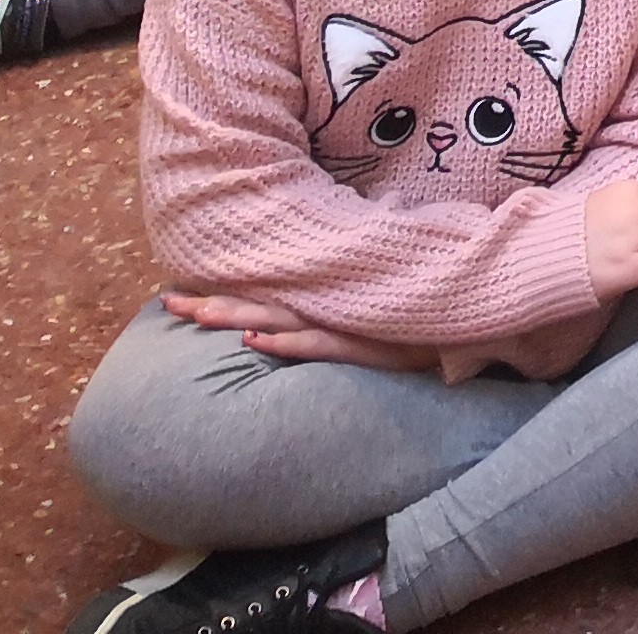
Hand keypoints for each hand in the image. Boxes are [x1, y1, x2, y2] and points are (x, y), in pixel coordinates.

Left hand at [160, 292, 423, 368]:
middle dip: (212, 304)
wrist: (469, 323)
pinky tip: (254, 341)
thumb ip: (345, 297)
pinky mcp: (364, 348)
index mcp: (327, 298)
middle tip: (168, 302)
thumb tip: (317, 289)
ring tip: (198, 314)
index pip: (265, 294)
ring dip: (237, 317)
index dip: (224, 290)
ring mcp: (345, 327)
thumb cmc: (423, 311)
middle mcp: (329, 308)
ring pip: (280, 321)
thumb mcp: (378, 304)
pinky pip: (317, 346)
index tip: (183, 288)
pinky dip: (285, 342)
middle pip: (259, 305)